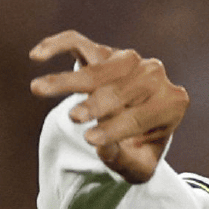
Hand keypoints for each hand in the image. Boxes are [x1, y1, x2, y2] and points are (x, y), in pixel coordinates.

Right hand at [29, 31, 189, 183]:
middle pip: (121, 89)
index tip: (89, 140)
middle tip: (74, 118)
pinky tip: (36, 55)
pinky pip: (80, 42)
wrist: (140, 127)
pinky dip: (58, 45)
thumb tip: (101, 145)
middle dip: (96, 104)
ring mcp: (130, 60)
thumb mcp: (138, 166)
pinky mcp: (104, 52)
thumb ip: (123, 159)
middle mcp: (155, 75)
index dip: (114, 129)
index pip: (140, 117)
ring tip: (38, 89)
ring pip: (98, 67)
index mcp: (172, 103)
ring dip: (68, 79)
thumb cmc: (139, 149)